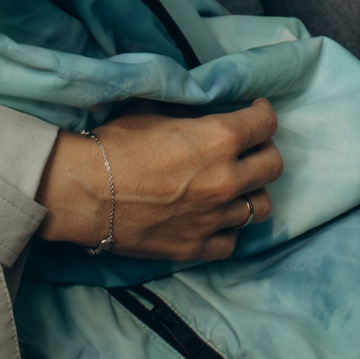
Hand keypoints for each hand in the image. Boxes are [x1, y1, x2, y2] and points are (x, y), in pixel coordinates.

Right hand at [36, 101, 281, 261]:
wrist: (85, 192)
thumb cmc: (115, 144)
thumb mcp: (155, 111)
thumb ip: (188, 114)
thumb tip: (199, 113)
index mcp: (219, 139)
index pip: (266, 124)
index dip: (263, 115)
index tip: (256, 114)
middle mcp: (226, 179)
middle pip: (273, 166)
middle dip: (264, 152)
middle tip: (251, 149)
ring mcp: (214, 217)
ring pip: (261, 207)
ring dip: (251, 193)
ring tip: (237, 187)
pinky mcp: (197, 246)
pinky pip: (232, 241)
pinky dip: (229, 229)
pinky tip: (217, 218)